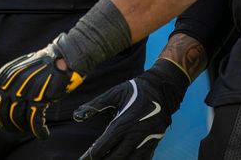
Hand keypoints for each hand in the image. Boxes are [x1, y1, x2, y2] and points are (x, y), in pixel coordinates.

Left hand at [0, 38, 84, 138]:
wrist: (64, 57)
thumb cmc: (42, 67)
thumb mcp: (19, 74)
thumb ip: (7, 93)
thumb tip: (0, 122)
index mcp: (3, 76)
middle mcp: (10, 83)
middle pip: (1, 114)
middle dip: (8, 125)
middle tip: (16, 128)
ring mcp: (24, 90)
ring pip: (16, 120)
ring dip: (24, 128)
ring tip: (33, 128)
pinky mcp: (39, 98)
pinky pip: (34, 122)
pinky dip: (39, 131)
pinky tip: (43, 134)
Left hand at [74, 59, 189, 159]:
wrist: (163, 89)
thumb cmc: (136, 90)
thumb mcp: (115, 94)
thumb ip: (95, 105)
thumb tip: (76, 116)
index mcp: (123, 123)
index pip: (103, 146)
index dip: (91, 155)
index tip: (83, 159)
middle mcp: (134, 135)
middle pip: (115, 157)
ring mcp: (146, 141)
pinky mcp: (154, 143)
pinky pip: (143, 159)